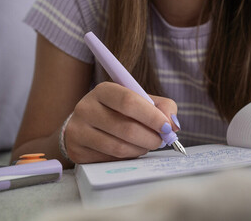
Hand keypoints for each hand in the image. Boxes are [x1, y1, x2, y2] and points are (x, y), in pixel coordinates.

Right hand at [64, 82, 178, 163]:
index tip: (167, 127)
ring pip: (119, 147)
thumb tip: (173, 124)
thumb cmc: (120, 111)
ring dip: (141, 149)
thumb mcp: (141, 101)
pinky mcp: (77, 151)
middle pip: (126, 128)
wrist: (86, 125)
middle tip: (161, 140)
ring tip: (147, 145)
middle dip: (150, 137)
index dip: (152, 116)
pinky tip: (132, 150)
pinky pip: (110, 159)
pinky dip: (128, 157)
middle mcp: (86, 108)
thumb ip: (162, 107)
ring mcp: (78, 130)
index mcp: (103, 90)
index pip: (129, 102)